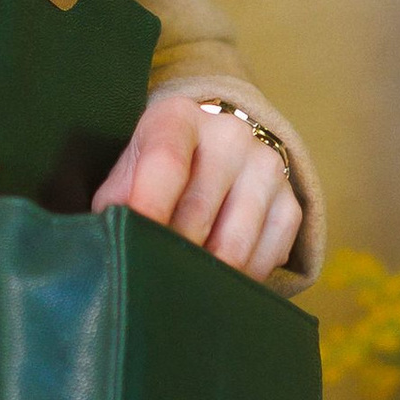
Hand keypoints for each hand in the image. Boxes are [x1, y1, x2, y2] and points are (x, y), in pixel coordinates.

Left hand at [93, 93, 300, 277]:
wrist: (213, 155)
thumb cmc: (156, 173)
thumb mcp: (129, 175)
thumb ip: (117, 204)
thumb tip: (108, 245)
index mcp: (178, 117)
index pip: (165, 162)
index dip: (149, 208)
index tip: (135, 245)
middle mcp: (229, 134)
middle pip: (197, 213)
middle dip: (170, 254)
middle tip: (151, 278)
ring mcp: (265, 167)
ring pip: (232, 246)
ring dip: (204, 274)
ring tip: (181, 282)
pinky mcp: (291, 203)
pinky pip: (265, 260)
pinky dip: (238, 280)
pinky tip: (218, 275)